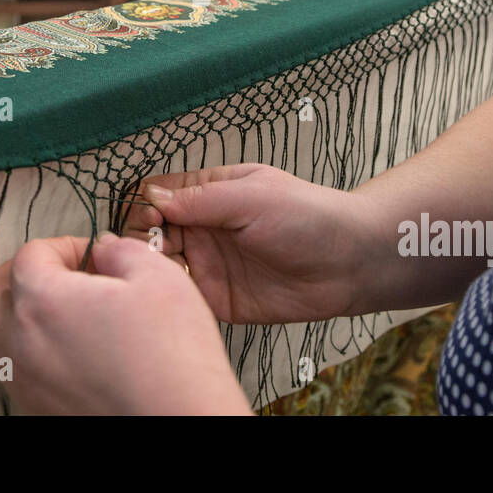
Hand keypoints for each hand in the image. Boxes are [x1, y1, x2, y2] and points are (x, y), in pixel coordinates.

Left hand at [0, 232, 253, 414]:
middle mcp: (20, 343)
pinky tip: (69, 349)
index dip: (66, 245)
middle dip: (20, 276)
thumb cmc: (172, 354)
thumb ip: (121, 249)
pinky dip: (31, 352)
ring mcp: (26, 383)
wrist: (184, 420)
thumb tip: (105, 250)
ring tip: (62, 311)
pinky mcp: (39, 411)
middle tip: (57, 273)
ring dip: (20, 315)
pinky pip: (17, 372)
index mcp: (41, 300)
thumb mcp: (158, 275)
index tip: (94, 255)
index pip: (31, 254)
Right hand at [121, 163, 374, 324]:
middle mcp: (203, 228)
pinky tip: (171, 294)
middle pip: (149, 231)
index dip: (145, 205)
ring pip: (159, 265)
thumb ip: (201, 199)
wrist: (351, 262)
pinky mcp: (218, 299)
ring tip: (162, 270)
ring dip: (150, 267)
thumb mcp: (252, 196)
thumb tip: (152, 197)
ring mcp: (208, 264)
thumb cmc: (310, 216)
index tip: (150, 218)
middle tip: (153, 247)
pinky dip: (168, 296)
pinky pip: (182, 298)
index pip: (157, 195)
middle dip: (140, 238)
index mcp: (209, 193)